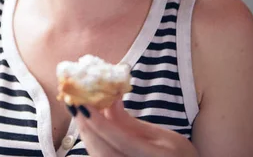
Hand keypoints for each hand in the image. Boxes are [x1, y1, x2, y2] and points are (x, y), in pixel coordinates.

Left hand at [70, 99, 197, 156]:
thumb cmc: (178, 156)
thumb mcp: (163, 136)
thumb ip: (131, 123)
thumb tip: (108, 100)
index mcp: (155, 156)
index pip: (119, 139)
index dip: (98, 121)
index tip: (81, 103)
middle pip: (101, 150)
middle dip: (85, 126)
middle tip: (73, 103)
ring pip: (97, 156)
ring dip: (85, 133)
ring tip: (79, 111)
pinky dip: (92, 142)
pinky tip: (89, 128)